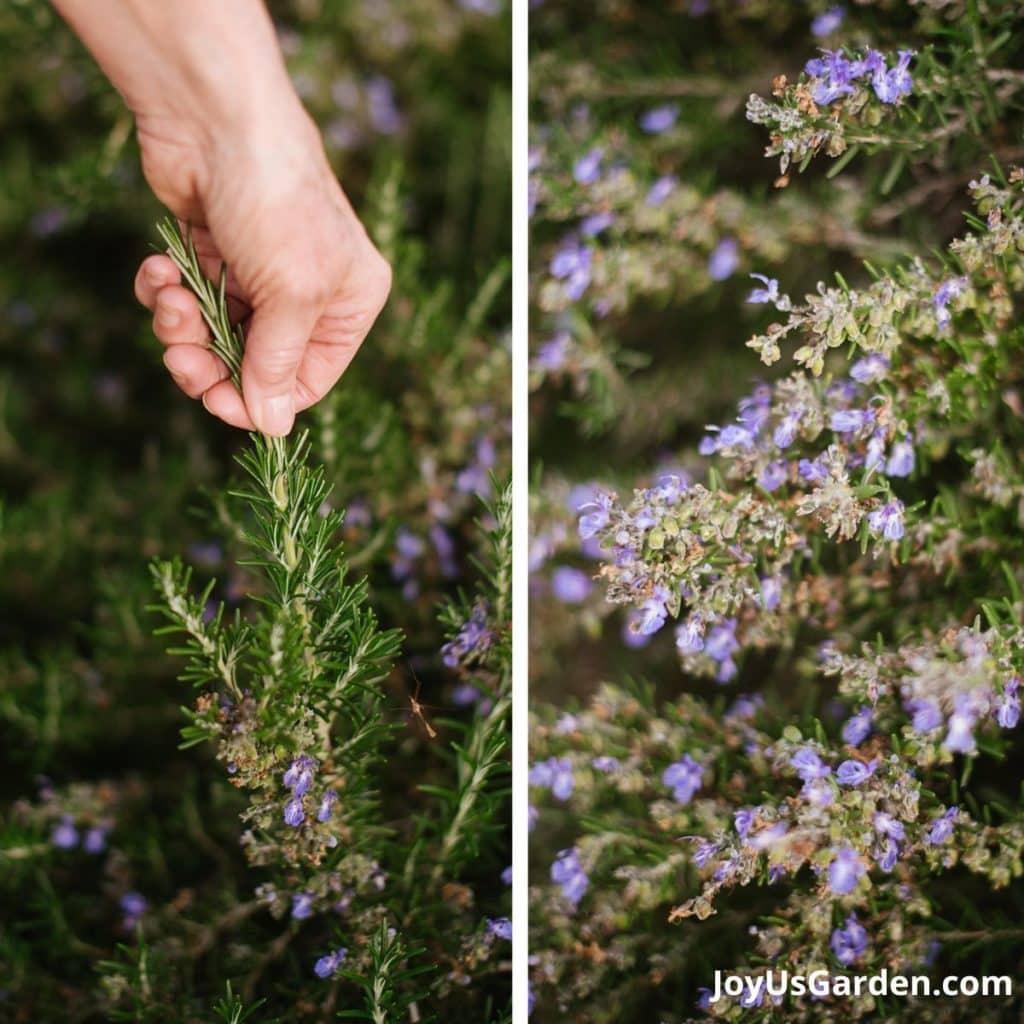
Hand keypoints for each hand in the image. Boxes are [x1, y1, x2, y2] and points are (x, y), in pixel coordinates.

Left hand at [133, 107, 390, 435]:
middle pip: (254, 363)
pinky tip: (160, 272)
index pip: (307, 380)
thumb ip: (279, 364)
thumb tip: (271, 426)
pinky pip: (186, 298)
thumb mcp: (294, 295)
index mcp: (349, 305)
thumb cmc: (278, 204)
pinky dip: (166, 292)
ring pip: (214, 334)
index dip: (261, 400)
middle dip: (211, 364)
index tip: (218, 402)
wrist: (216, 117)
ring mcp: (258, 272)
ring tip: (171, 301)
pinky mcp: (213, 251)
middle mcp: (308, 293)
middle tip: (181, 360)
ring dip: (183, 328)